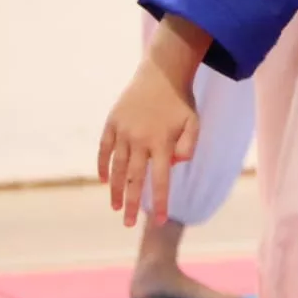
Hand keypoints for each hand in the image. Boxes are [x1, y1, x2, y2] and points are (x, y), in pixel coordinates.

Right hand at [97, 57, 198, 228]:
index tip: (161, 221)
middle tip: (128, 225)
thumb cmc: (181, 101)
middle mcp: (140, 140)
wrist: (162, 73)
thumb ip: (188, 146)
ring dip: (115, 189)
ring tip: (116, 207)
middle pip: (135, 179)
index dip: (161, 202)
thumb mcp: (194, 122)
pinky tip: (104, 180)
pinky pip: (104, 149)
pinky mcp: (112, 122)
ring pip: (117, 167)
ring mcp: (123, 131)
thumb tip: (176, 166)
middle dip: (133, 204)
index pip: (161, 180)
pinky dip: (103, 165)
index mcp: (162, 143)